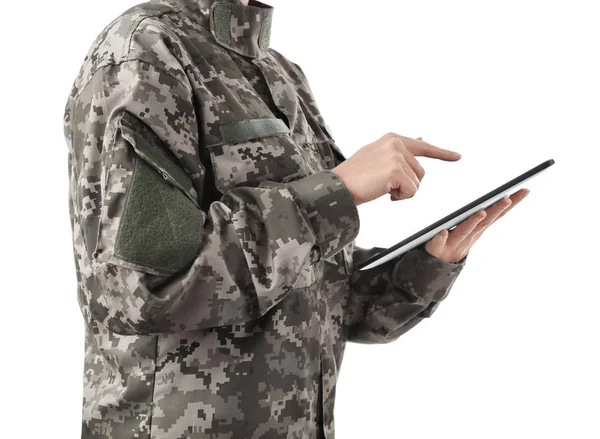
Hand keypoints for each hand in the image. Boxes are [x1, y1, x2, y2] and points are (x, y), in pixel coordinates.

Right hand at [331, 133, 460, 205]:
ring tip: (382, 188)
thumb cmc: (355, 176)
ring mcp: (396, 156)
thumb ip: (399, 149)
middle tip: (386, 187)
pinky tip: (385, 193)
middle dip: (407, 185)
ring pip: (417, 183)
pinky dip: (401, 197)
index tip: (458, 157)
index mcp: (393, 138)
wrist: (338, 186)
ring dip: (403, 192)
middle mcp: (396, 143)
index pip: (423, 146)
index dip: (442, 153)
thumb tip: (421, 139)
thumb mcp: (377, 155)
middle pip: (421, 172)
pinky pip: (412, 191)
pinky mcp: (396, 170)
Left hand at [424, 188, 530, 262]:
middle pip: (485, 221)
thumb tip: (503, 192)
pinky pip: (439, 242)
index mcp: (478, 228)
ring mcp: (454, 241)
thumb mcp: (471, 228)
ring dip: (474, 221)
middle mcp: (470, 234)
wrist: (438, 265)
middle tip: (507, 199)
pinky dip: (441, 237)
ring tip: (482, 212)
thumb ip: (482, 213)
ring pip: (465, 230)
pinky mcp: (437, 247)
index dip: (512, 203)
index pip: (497, 214)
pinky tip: (443, 231)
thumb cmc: (456, 241)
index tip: (525, 190)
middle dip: (496, 210)